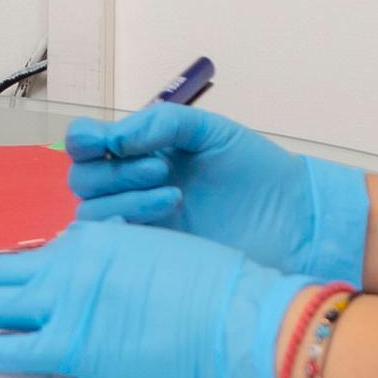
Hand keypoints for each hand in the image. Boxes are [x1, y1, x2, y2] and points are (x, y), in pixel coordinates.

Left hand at [0, 220, 317, 377]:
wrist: (237, 317)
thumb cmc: (211, 288)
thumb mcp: (151, 254)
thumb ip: (110, 264)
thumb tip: (89, 278)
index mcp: (88, 242)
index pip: (23, 262)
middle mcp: (66, 266)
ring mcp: (64, 306)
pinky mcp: (70, 347)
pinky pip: (5, 347)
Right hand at [67, 103, 368, 284]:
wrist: (294, 217)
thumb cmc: (256, 170)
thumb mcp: (209, 131)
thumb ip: (161, 123)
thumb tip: (114, 139)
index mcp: (141, 150)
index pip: (86, 142)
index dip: (84, 139)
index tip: (103, 141)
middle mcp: (132, 185)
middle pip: (83, 178)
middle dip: (115, 170)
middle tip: (162, 168)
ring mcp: (140, 222)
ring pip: (92, 212)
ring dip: (124, 198)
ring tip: (174, 196)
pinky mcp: (153, 254)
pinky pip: (113, 244)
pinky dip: (125, 227)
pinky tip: (163, 217)